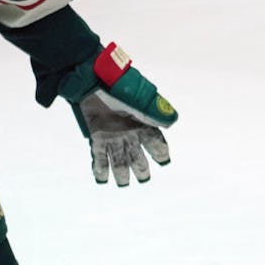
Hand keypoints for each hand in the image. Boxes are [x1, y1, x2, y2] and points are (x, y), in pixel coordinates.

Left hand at [61, 43, 177, 185]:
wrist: (93, 81)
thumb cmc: (119, 88)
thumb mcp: (141, 100)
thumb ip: (155, 113)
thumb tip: (171, 123)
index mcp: (143, 124)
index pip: (156, 143)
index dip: (161, 153)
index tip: (163, 161)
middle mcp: (129, 132)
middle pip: (138, 156)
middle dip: (141, 169)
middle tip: (143, 178)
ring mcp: (113, 135)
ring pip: (119, 159)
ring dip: (121, 172)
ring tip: (123, 183)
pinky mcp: (97, 136)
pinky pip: (100, 156)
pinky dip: (100, 168)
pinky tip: (102, 179)